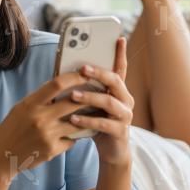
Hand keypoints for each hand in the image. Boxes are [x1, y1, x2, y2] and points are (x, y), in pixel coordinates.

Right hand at [0, 71, 91, 182]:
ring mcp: (48, 135)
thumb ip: (40, 98)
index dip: (74, 77)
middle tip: (98, 92)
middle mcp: (40, 118)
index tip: (84, 73)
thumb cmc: (12, 129)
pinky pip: (72, 139)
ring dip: (87, 118)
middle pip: (73, 102)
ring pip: (77, 122)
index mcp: (31, 104)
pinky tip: (74, 134)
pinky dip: (74, 136)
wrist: (2, 156)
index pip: (57, 84)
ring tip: (95, 112)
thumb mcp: (21, 108)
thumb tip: (60, 84)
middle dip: (88, 96)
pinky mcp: (53, 150)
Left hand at [70, 37, 133, 165]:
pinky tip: (74, 119)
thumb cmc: (97, 122)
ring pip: (109, 102)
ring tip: (72, 96)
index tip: (119, 37)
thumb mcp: (91, 104)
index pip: (120, 68)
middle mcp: (125, 100)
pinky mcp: (121, 132)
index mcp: (118, 90)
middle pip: (115, 81)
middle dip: (99, 73)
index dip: (120, 53)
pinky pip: (104, 124)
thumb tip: (63, 73)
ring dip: (90, 97)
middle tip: (82, 68)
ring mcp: (125, 116)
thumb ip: (85, 89)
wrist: (110, 151)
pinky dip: (88, 121)